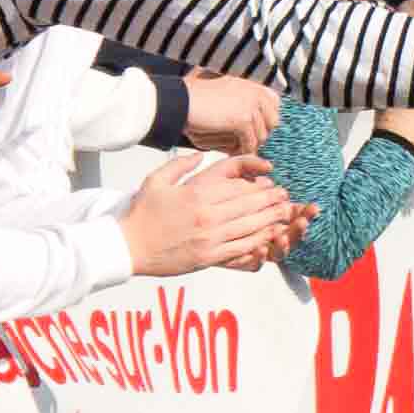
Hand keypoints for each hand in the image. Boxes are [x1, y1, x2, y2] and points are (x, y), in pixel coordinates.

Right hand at [121, 149, 299, 274]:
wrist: (127, 247)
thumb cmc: (142, 214)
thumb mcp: (157, 180)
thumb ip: (181, 165)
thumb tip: (201, 155)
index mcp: (197, 195)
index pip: (238, 188)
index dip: (259, 186)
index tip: (271, 184)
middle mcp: (207, 216)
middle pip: (249, 206)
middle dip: (271, 201)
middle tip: (286, 198)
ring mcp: (209, 239)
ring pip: (250, 227)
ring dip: (271, 221)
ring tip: (286, 215)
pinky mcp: (208, 258)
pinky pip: (240, 248)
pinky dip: (258, 242)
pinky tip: (270, 238)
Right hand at [178, 73, 280, 154]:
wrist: (179, 102)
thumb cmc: (194, 100)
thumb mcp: (224, 94)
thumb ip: (242, 103)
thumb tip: (257, 124)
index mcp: (251, 83)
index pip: (274, 103)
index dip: (266, 119)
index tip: (256, 129)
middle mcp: (255, 92)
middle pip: (272, 121)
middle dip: (260, 134)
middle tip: (246, 144)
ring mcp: (251, 105)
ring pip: (262, 135)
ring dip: (250, 145)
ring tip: (237, 149)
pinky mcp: (243, 119)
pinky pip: (250, 143)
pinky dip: (242, 151)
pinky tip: (232, 152)